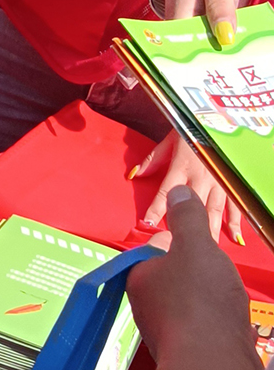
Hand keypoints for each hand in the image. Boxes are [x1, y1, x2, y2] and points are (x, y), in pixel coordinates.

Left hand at [127, 186, 256, 368]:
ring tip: (224, 296)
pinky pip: (200, 328)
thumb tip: (178, 191)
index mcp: (138, 277)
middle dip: (194, 273)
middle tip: (215, 271)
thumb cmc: (199, 298)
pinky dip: (213, 322)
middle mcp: (144, 306)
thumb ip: (188, 218)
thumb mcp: (196, 245)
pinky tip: (228, 322)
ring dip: (206, 299)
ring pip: (187, 304)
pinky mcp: (187, 354)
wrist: (212, 364)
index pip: (154, 250)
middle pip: (171, 279)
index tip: (195, 243)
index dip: (177, 242)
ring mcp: (165, 332)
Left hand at [133, 130, 244, 246]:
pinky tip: (233, 238)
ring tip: (204, 250)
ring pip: (213, 212)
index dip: (157, 208)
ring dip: (208, 232)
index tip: (148, 224)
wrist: (217, 119)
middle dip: (185, 228)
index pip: (166, 192)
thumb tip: (134, 174)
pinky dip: (235, 223)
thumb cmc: (190, 130)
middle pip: (191, 208)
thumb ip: (153, 160)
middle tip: (178, 248)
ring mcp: (218, 182)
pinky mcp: (231, 184)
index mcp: (181, 167)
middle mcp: (199, 178)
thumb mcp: (169, 141)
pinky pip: (234, 206)